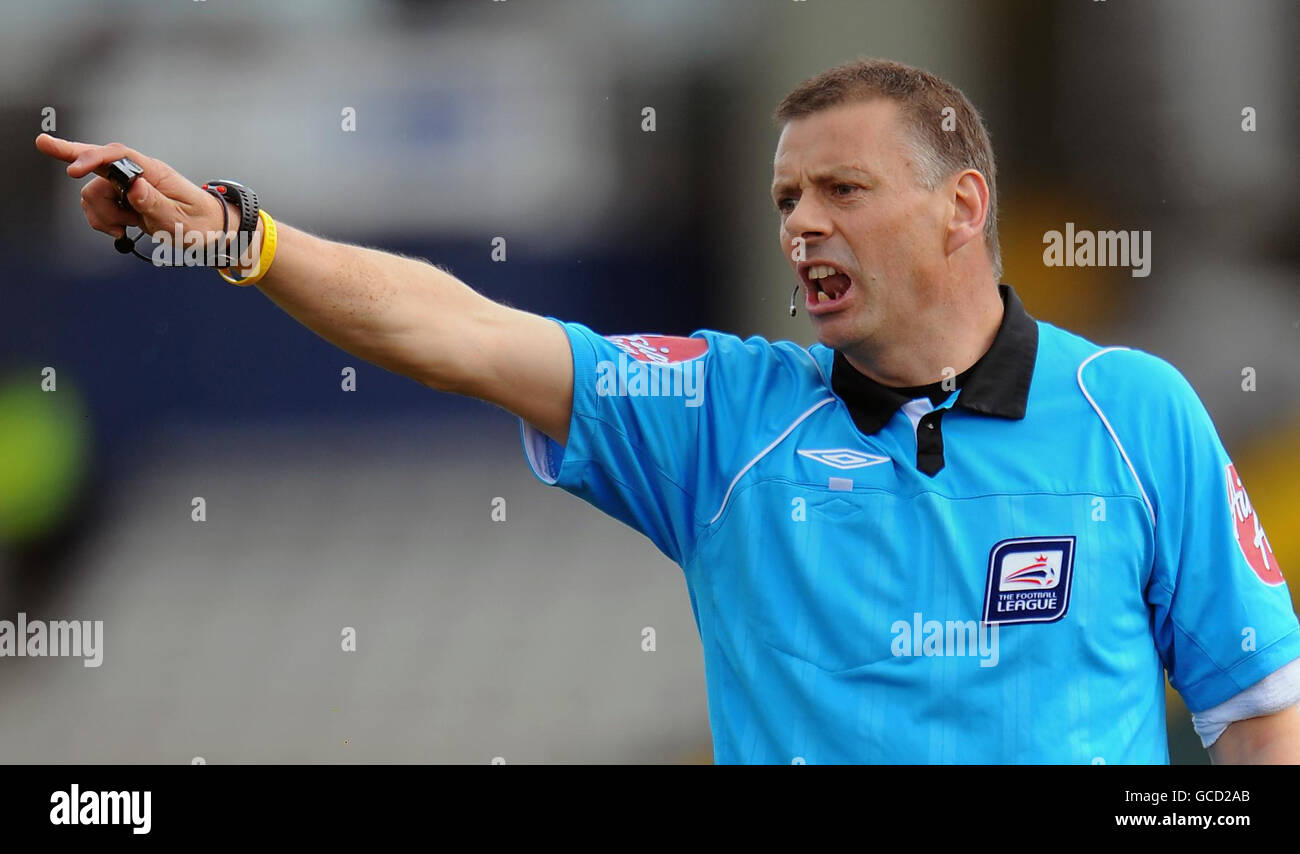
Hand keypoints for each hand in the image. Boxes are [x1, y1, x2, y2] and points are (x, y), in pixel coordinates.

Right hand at [35, 134, 227, 244]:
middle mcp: (138, 175)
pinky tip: (120, 230)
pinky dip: (102, 221)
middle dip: (75, 163)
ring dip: (101, 214)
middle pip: (97, 167)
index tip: (73, 167)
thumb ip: (156, 203)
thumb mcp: (181, 219)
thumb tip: (134, 187)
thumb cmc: (201, 222)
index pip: (117, 155)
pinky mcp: (124, 202)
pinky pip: (98, 208)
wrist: (210, 231)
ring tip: (125, 227)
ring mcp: (128, 189)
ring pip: (93, 192)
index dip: (91, 156)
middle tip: (45, 146)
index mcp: (154, 172)